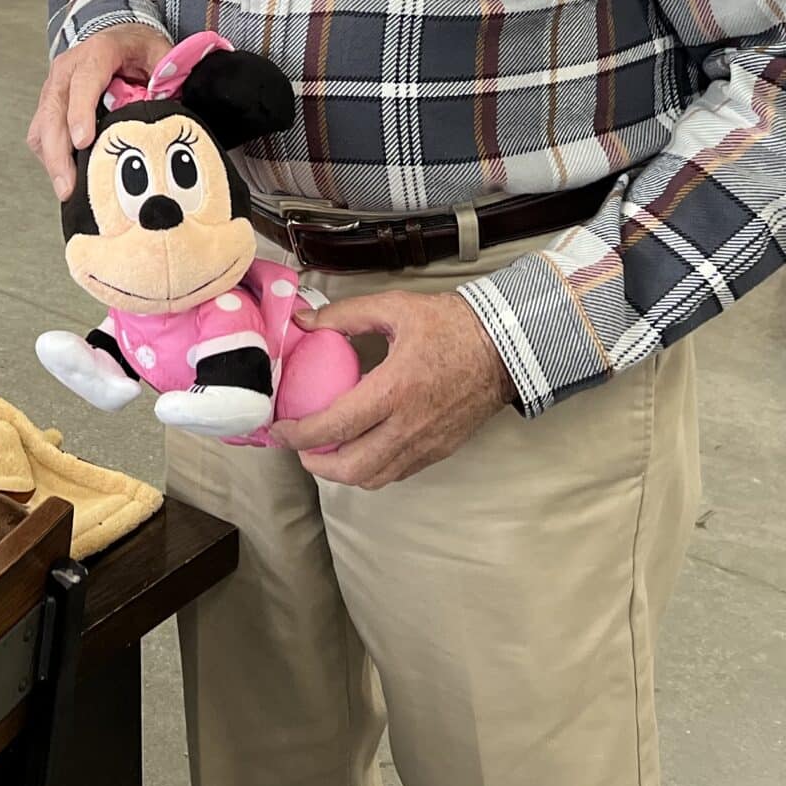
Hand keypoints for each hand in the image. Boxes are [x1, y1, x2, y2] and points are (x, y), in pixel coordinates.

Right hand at [26, 24, 171, 196]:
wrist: (119, 37)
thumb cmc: (138, 49)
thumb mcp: (159, 53)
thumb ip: (165, 77)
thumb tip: (165, 103)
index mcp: (97, 53)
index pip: (83, 82)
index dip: (80, 112)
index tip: (82, 141)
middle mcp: (68, 69)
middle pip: (53, 110)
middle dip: (58, 151)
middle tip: (68, 186)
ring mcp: (55, 88)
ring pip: (41, 126)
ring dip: (51, 160)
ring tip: (67, 190)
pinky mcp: (50, 106)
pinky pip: (41, 134)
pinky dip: (50, 157)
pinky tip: (66, 177)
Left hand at [273, 290, 515, 487]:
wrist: (505, 348)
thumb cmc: (451, 325)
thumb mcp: (395, 308)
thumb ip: (345, 315)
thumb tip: (304, 322)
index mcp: (394, 389)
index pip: (335, 425)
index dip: (300, 434)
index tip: (280, 429)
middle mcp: (408, 426)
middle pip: (352, 468)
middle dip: (316, 464)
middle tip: (300, 447)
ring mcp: (426, 443)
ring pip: (375, 478)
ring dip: (343, 472)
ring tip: (326, 450)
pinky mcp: (439, 451)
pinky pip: (398, 473)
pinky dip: (372, 469)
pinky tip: (362, 448)